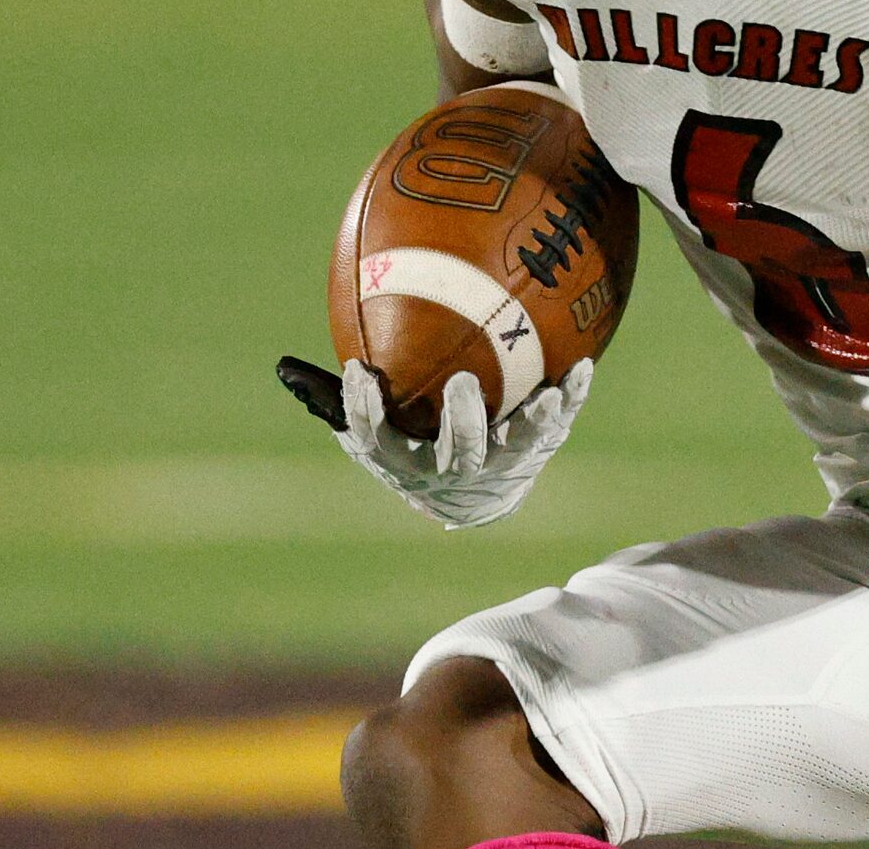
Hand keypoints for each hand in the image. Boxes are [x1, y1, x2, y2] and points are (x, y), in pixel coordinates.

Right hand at [278, 355, 591, 529]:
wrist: (473, 501)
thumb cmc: (412, 451)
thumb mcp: (376, 437)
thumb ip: (346, 406)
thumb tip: (288, 369)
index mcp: (407, 467)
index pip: (380, 444)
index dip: (367, 411)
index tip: (360, 370)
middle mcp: (456, 472)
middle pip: (461, 452)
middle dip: (463, 421)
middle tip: (462, 384)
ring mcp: (501, 466)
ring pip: (519, 449)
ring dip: (531, 420)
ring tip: (544, 394)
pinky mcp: (535, 452)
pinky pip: (556, 427)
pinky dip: (569, 398)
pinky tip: (581, 367)